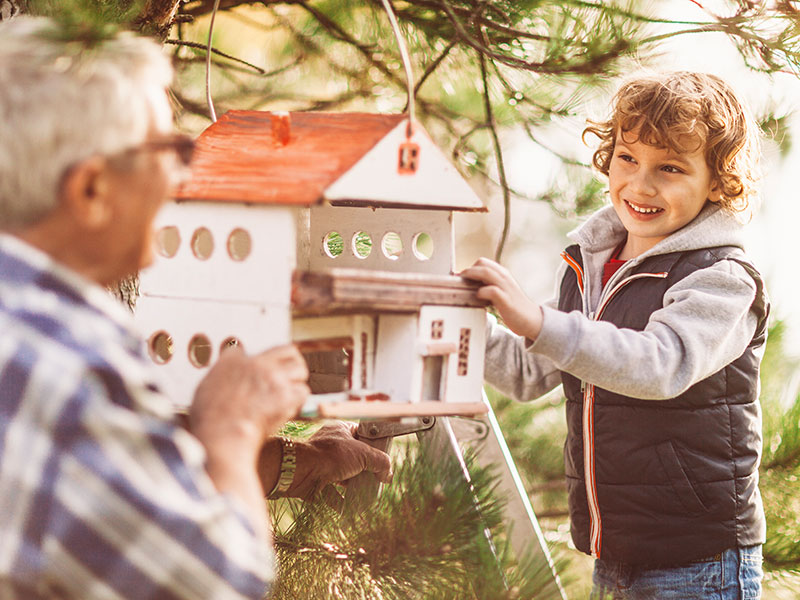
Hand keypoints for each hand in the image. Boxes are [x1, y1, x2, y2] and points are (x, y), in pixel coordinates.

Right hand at [189, 344, 308, 537]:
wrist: (223, 437)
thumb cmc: (210, 422)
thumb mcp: (205, 390)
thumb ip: (220, 377)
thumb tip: (227, 376)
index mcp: (233, 361)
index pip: (253, 349)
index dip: (262, 361)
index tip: (264, 372)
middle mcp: (256, 364)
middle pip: (290, 351)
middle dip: (293, 364)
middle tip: (292, 377)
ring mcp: (273, 378)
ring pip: (301, 370)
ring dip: (297, 383)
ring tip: (290, 395)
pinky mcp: (286, 395)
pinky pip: (303, 392)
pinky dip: (299, 402)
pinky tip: (289, 410)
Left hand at [265, 422, 392, 499]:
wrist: (299, 471)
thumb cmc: (329, 454)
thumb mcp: (362, 453)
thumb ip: (379, 462)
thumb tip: (388, 474)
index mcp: (341, 430)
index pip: (361, 434)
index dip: (373, 444)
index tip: (384, 454)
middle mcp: (331, 446)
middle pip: (355, 458)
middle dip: (367, 469)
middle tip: (380, 478)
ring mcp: (323, 465)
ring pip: (345, 477)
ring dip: (356, 486)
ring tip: (370, 494)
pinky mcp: (316, 484)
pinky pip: (333, 495)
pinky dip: (344, 502)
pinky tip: (355, 508)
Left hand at [460, 257, 543, 339]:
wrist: (532, 319)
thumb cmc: (513, 306)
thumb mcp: (501, 292)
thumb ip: (488, 286)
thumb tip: (469, 286)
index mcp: (502, 274)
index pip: (483, 262)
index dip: (470, 268)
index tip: (460, 278)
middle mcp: (504, 277)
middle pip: (482, 264)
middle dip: (467, 271)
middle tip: (459, 282)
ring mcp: (506, 287)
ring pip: (486, 273)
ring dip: (471, 277)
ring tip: (463, 286)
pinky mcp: (506, 300)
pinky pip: (491, 290)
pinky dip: (481, 292)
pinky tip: (478, 297)